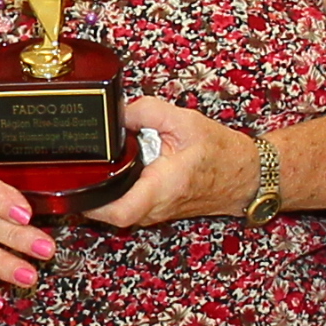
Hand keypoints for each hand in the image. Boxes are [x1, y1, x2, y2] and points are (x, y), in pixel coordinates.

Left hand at [81, 96, 263, 229]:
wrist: (245, 175)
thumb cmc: (221, 152)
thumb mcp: (184, 121)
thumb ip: (147, 111)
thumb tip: (117, 113)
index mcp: (163, 188)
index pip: (120, 211)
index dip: (92, 202)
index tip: (80, 183)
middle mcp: (156, 208)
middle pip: (108, 214)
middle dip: (89, 192)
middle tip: (81, 167)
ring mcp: (155, 214)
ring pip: (116, 212)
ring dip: (104, 191)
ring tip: (99, 165)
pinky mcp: (156, 211)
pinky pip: (127, 206)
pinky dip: (117, 191)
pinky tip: (117, 170)